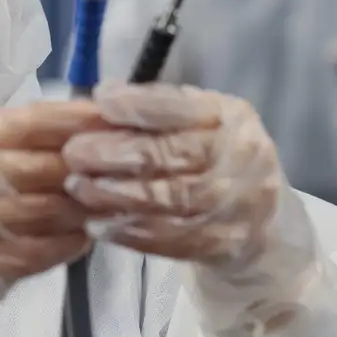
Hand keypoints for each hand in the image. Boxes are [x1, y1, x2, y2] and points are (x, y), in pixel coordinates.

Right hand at [0, 100, 99, 336]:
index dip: (81, 119)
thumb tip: (89, 131)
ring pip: (46, 210)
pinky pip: (34, 252)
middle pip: (45, 165)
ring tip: (111, 208)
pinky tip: (81, 241)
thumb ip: (15, 147)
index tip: (121, 119)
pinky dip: (65, 246)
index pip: (32, 120)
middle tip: (127, 173)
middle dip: (92, 171)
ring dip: (85, 211)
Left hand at [62, 84, 279, 270]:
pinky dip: (132, 233)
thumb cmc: (213, 153)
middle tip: (74, 154)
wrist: (262, 216)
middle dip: (118, 153)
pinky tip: (100, 226)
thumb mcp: (197, 119)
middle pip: (174, 154)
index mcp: (230, 115)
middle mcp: (239, 156)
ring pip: (171, 199)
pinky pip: (173, 239)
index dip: (139, 106)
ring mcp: (237, 203)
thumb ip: (157, 107)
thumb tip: (105, 94)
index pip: (183, 108)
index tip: (100, 102)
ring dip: (118, 195)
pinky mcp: (224, 242)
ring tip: (79, 189)